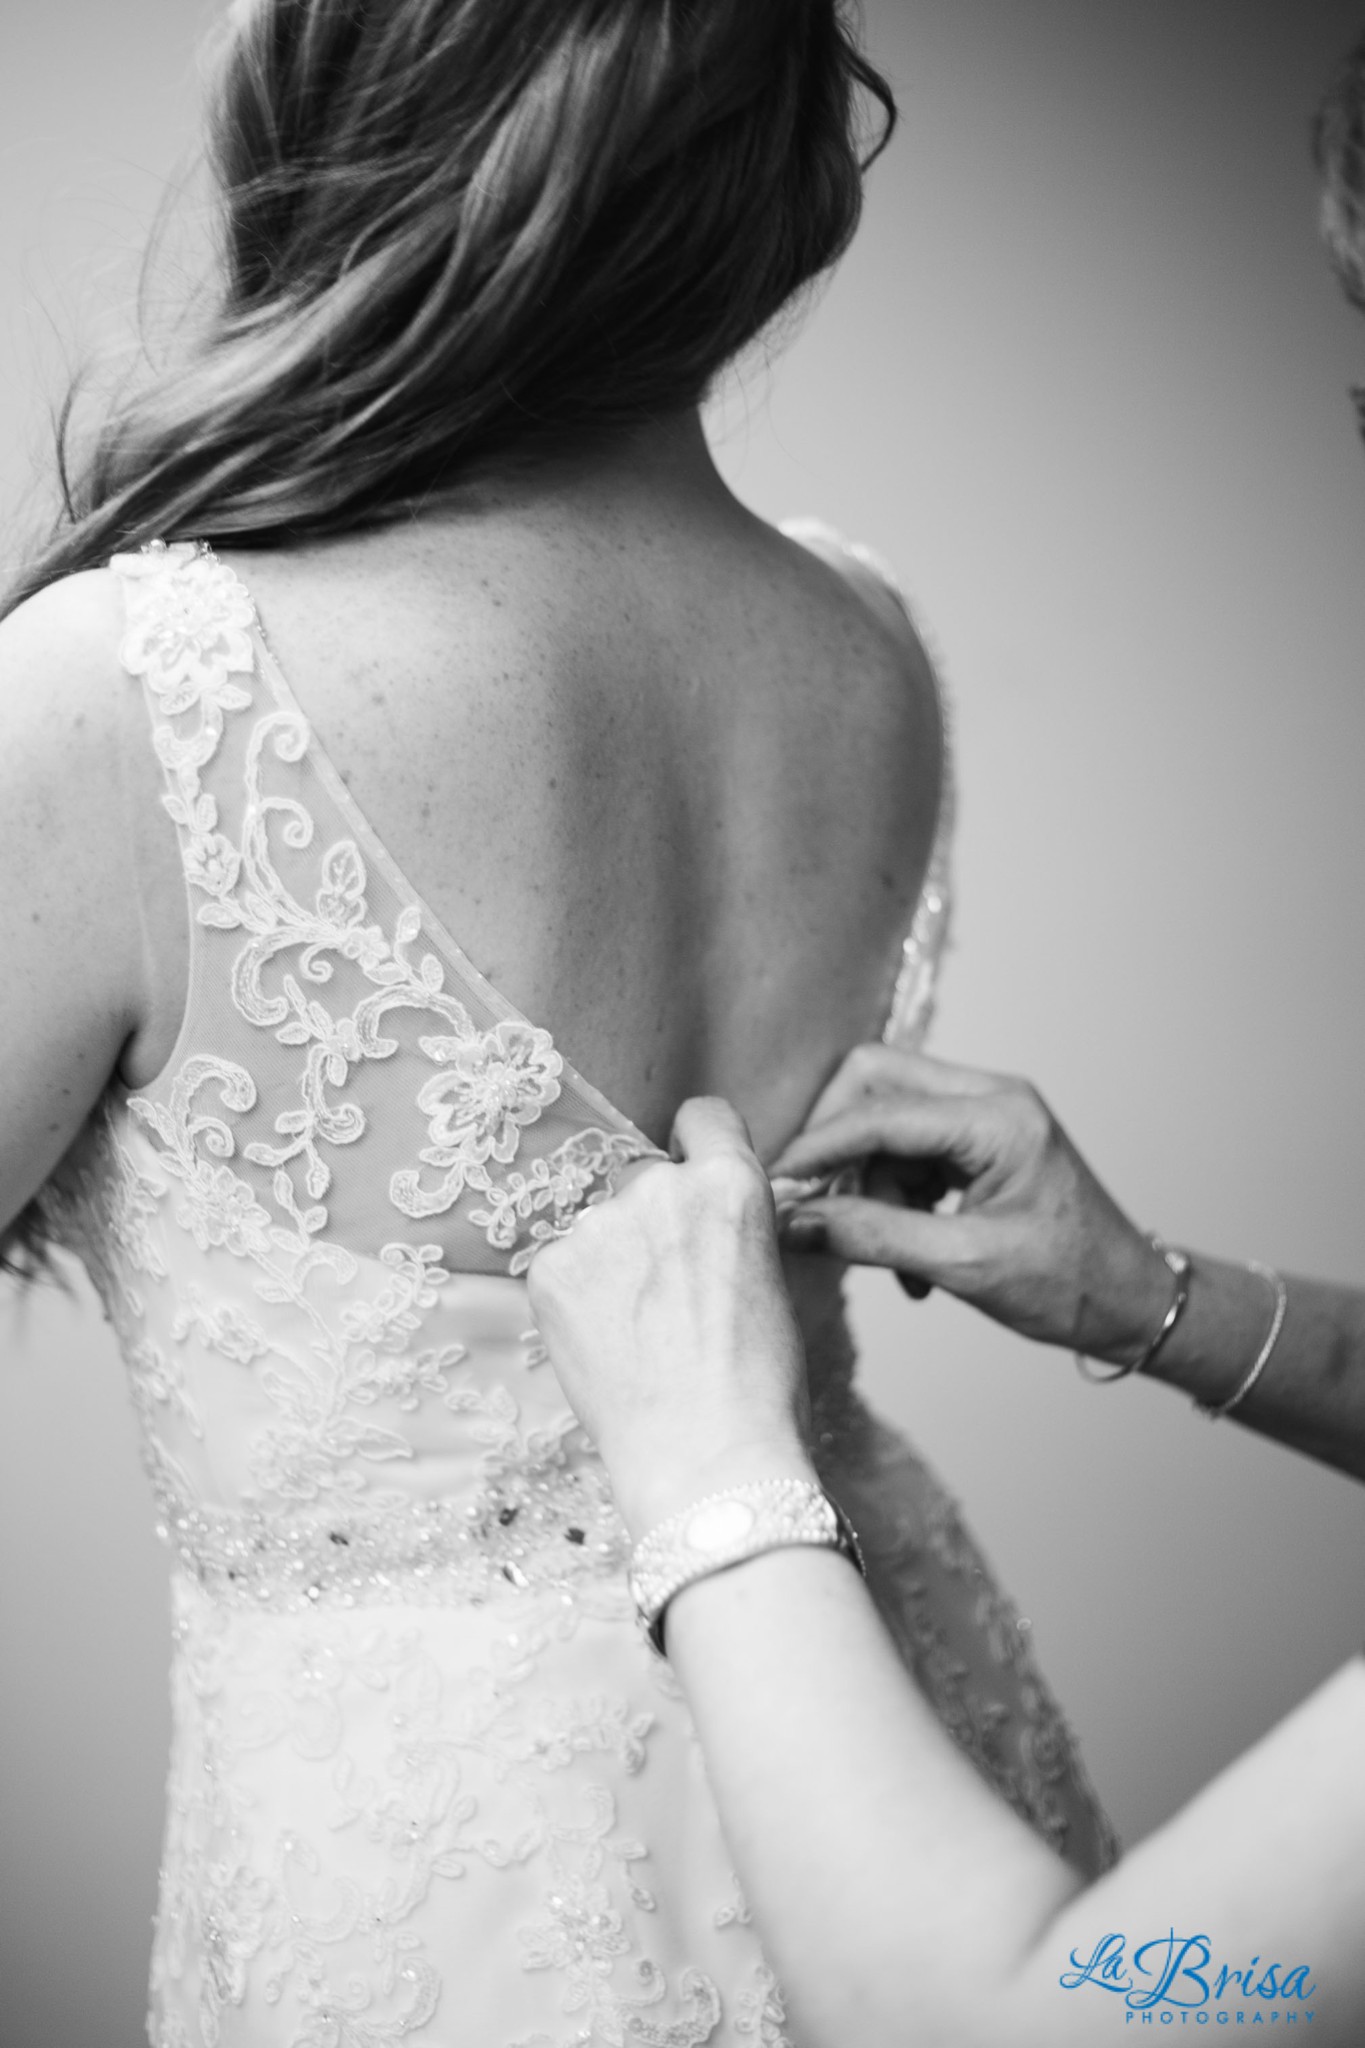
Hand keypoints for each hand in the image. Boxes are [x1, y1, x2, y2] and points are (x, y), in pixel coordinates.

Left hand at [527, 1098, 814, 1536]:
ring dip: (613, 1261)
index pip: (704, 1117)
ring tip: (640, 1335)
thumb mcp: (772, 1281)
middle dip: (654, 1222)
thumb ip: (735, 1227)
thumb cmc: (758, 1384)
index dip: (699, 1146)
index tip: (692, 1173)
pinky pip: (562, 1265)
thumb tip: (714, 1218)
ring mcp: (598, 1225)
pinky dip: (578, 1298)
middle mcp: (660, 1187)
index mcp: (730, 1184)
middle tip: (670, 1295)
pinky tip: (607, 1347)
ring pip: (601, 1226)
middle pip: (646, 1179)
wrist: (705, 1455)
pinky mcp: (550, 1269)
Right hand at [771, 1045, 1172, 1362]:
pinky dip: (893, 1194)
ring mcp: (987, 1113)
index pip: (880, 1113)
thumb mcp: (963, 1266)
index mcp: (998, 1118)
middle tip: (818, 1207)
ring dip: (868, 1183)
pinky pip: (909, 1145)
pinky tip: (910, 1253)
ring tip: (888, 1255)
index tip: (774, 1188)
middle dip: (836, 1145)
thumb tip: (793, 1224)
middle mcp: (992, 1096)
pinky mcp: (980, 1138)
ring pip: (887, 1118)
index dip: (816, 1149)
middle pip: (876, 1082)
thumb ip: (873, 1237)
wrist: (1131, 1301)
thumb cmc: (1069, 1285)